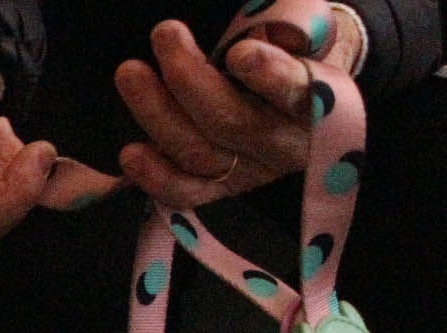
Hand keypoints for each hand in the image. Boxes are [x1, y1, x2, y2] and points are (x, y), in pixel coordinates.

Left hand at [116, 15, 355, 207]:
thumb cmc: (299, 55)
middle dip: (190, 79)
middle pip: (231, 122)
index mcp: (317, 100)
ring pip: (198, 153)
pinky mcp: (221, 189)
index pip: (295, 91)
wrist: (306, 102)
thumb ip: (292, 27)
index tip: (239, 54)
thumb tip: (267, 33)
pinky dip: (155, 176)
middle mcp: (283, 144)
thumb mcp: (309, 36)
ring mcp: (250, 171)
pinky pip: (185, 192)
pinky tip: (129, 153)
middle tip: (165, 34)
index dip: (268, 75)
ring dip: (157, 114)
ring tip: (130, 72)